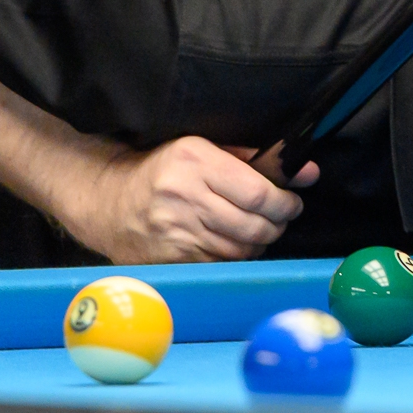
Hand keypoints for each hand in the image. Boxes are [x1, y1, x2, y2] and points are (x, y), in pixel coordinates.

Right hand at [64, 137, 320, 263]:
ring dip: (259, 243)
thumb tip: (307, 171)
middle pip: (253, 226)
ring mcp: (176, 232)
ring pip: (240, 250)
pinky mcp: (171, 259)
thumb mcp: (200, 148)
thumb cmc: (161, 170)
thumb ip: (251, 159)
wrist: (106, 200)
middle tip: (280, 218)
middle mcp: (184, 197)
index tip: (292, 202)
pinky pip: (220, 264)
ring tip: (257, 230)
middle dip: (277, 225)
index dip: (284, 203)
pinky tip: (232, 245)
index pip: (257, 194)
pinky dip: (235, 257)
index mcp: (195, 161)